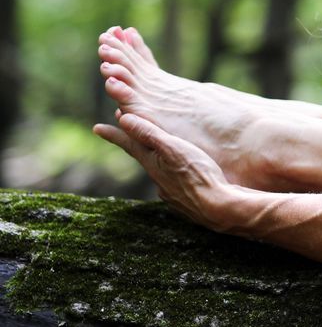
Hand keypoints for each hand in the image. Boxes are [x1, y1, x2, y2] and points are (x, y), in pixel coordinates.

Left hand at [93, 112, 241, 232]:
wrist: (219, 208)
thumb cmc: (198, 175)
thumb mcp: (174, 149)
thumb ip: (150, 134)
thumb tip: (124, 118)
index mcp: (153, 164)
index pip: (129, 144)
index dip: (114, 134)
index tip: (96, 128)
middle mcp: (158, 179)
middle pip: (144, 157)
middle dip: (137, 144)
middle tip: (127, 132)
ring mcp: (172, 193)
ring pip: (161, 172)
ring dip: (158, 160)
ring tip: (163, 152)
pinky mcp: (186, 201)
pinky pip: (176, 184)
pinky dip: (175, 175)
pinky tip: (187, 175)